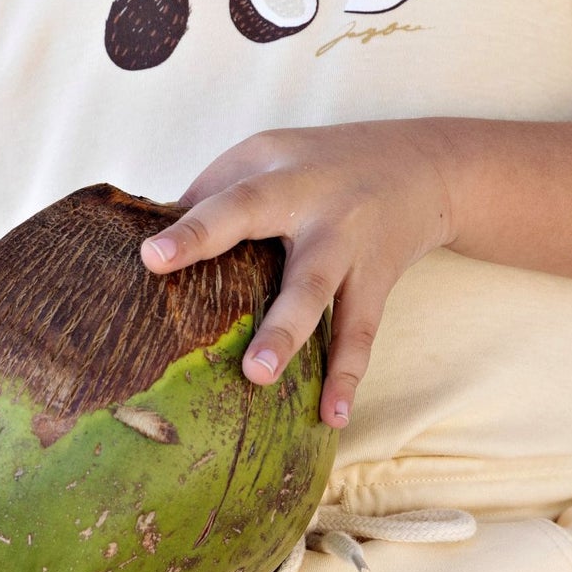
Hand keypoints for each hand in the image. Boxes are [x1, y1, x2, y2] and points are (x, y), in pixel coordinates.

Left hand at [139, 121, 452, 428]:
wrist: (423, 165)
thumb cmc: (318, 162)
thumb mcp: (265, 155)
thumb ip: (211, 193)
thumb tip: (147, 239)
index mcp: (282, 177)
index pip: (232, 202)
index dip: (193, 229)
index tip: (151, 257)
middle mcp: (321, 213)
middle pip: (293, 261)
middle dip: (266, 307)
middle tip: (235, 350)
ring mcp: (352, 250)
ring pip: (325, 300)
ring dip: (294, 340)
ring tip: (260, 378)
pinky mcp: (376, 283)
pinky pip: (360, 334)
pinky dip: (348, 376)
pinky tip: (332, 415)